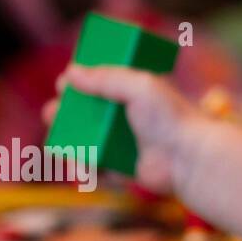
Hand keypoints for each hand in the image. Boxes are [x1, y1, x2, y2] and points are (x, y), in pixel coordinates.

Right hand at [43, 65, 203, 197]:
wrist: (188, 160)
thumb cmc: (169, 119)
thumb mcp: (139, 86)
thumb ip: (106, 77)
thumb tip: (71, 72)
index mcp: (135, 93)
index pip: (101, 82)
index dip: (80, 82)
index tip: (64, 83)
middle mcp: (129, 117)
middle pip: (88, 112)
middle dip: (65, 112)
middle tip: (53, 112)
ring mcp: (126, 143)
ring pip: (87, 139)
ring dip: (68, 140)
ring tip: (57, 142)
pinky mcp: (124, 168)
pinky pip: (97, 166)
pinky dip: (84, 166)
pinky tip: (78, 165)